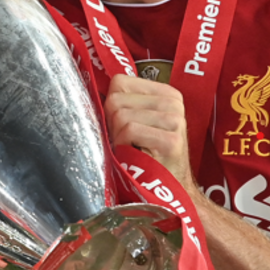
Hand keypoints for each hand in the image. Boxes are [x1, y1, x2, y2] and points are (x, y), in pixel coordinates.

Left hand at [103, 74, 194, 189]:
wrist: (169, 187)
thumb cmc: (146, 154)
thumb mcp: (138, 120)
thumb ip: (123, 101)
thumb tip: (94, 90)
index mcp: (166, 93)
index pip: (119, 82)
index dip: (112, 105)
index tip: (124, 124)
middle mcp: (173, 102)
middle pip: (116, 99)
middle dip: (113, 123)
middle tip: (128, 141)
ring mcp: (175, 120)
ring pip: (121, 115)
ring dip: (119, 137)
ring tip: (133, 148)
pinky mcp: (171, 140)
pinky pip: (129, 130)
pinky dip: (124, 145)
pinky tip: (135, 155)